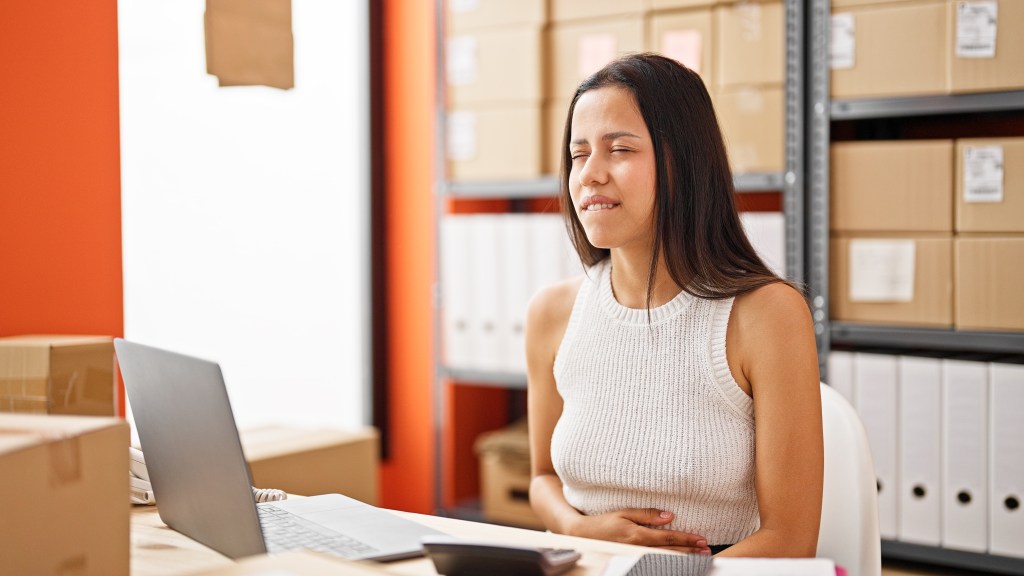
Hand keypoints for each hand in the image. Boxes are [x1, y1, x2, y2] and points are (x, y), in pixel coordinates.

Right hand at [566, 509, 710, 554]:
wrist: (586, 535)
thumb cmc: (605, 522)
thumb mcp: (625, 513)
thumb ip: (647, 514)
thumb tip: (669, 516)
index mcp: (638, 535)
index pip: (668, 538)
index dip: (686, 539)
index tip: (701, 539)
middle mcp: (639, 548)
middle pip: (670, 552)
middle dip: (690, 551)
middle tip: (706, 551)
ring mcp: (637, 556)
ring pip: (665, 559)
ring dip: (683, 558)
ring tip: (699, 557)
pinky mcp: (635, 559)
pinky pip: (656, 562)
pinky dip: (670, 561)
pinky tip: (680, 561)